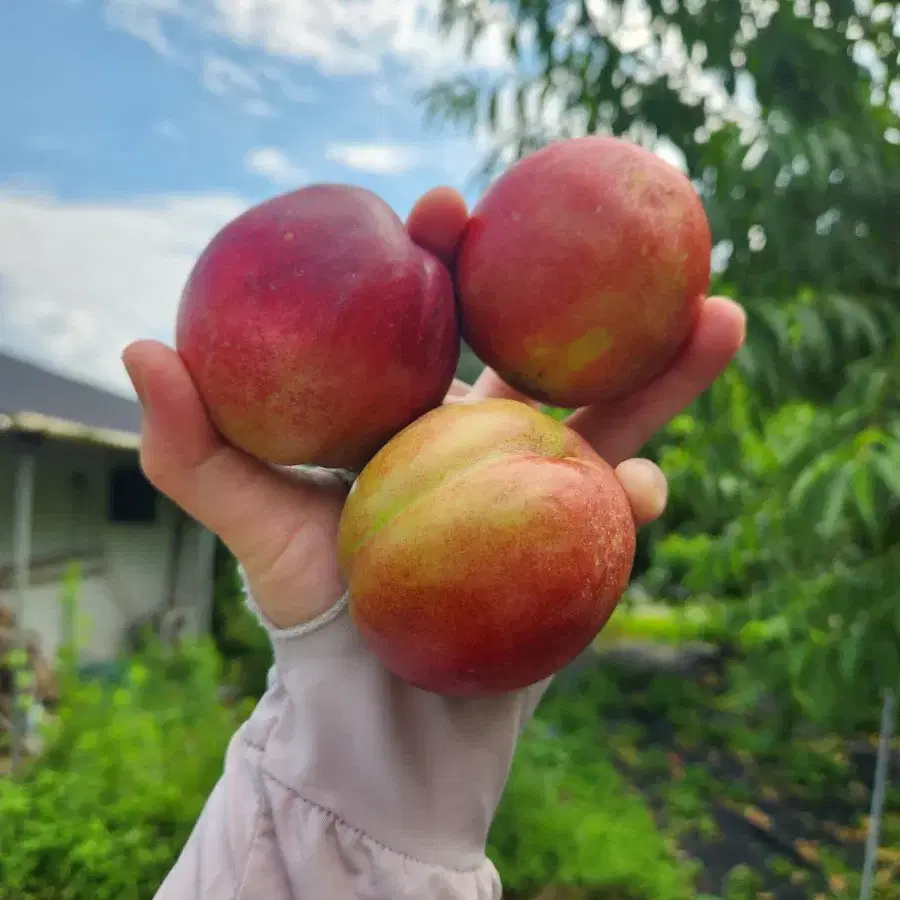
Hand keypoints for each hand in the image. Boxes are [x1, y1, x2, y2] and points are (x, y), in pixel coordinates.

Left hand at [122, 187, 745, 632]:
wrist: (376, 701)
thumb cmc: (312, 608)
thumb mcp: (250, 524)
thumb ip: (193, 450)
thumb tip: (140, 350)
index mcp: (418, 412)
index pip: (436, 315)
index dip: (442, 254)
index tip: (441, 207)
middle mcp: (484, 435)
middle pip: (543, 347)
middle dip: (585, 287)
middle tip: (620, 226)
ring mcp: (538, 484)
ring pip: (612, 412)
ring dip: (668, 371)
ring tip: (722, 317)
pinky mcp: (577, 539)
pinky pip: (620, 509)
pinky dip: (638, 494)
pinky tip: (644, 488)